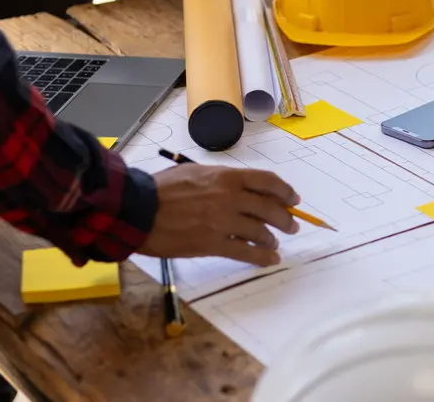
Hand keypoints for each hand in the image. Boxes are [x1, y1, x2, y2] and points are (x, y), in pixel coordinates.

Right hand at [137, 163, 300, 265]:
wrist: (139, 210)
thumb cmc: (163, 189)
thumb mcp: (196, 173)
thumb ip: (222, 180)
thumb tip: (243, 191)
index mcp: (227, 177)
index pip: (267, 181)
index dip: (285, 191)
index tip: (293, 200)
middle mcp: (230, 198)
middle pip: (269, 208)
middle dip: (285, 219)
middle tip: (292, 226)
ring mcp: (223, 222)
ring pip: (260, 232)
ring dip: (272, 239)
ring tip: (274, 244)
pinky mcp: (213, 244)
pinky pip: (246, 253)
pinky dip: (262, 257)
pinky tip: (270, 260)